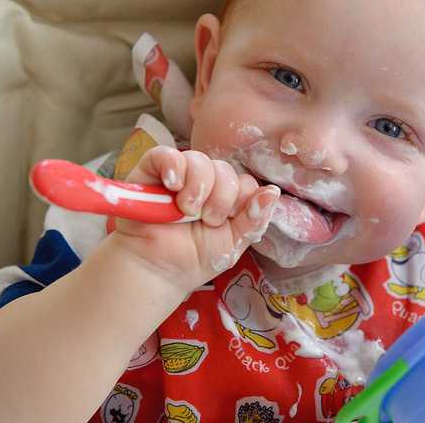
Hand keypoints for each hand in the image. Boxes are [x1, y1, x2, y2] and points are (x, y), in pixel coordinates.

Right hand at [112, 146, 279, 291]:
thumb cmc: (193, 258)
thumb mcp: (232, 242)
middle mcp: (204, 182)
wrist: (157, 271)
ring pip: (200, 160)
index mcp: (226, 197)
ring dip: (198, 187)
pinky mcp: (151, 171)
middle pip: (225, 170)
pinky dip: (173, 167)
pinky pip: (166, 154)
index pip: (244, 182)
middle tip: (206, 220)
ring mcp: (179, 174)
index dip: (241, 200)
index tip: (227, 221)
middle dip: (220, 199)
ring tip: (186, 211)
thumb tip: (272, 192)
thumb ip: (254, 219)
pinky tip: (172, 186)